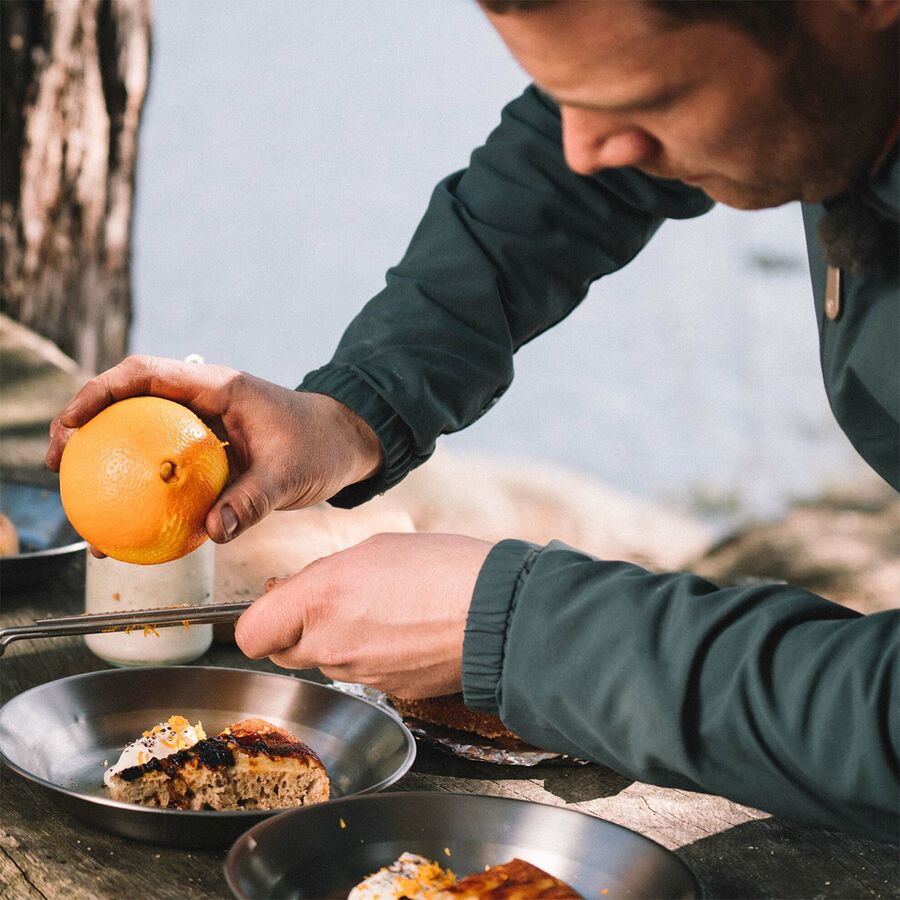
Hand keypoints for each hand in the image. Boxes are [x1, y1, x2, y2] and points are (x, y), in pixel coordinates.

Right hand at [45, 355, 382, 543]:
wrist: (345, 444)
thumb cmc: (321, 446)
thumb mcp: (290, 473)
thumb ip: (252, 500)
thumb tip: (212, 532)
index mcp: (217, 388)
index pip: (144, 375)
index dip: (99, 393)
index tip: (72, 424)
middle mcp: (203, 401)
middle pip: (129, 403)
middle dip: (86, 426)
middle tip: (60, 466)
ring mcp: (203, 426)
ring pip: (143, 435)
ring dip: (111, 460)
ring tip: (82, 501)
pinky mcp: (209, 452)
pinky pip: (167, 467)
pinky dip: (146, 488)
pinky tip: (130, 523)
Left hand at [234, 532, 493, 698]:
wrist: (498, 611)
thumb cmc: (441, 568)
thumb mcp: (371, 549)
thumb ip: (323, 576)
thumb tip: (299, 591)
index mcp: (320, 598)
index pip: (250, 634)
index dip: (261, 620)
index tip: (278, 605)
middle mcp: (331, 643)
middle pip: (285, 651)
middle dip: (300, 629)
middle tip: (334, 601)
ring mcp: (359, 673)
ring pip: (325, 661)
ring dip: (339, 640)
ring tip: (382, 610)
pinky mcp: (386, 691)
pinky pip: (362, 674)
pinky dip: (372, 656)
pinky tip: (403, 631)